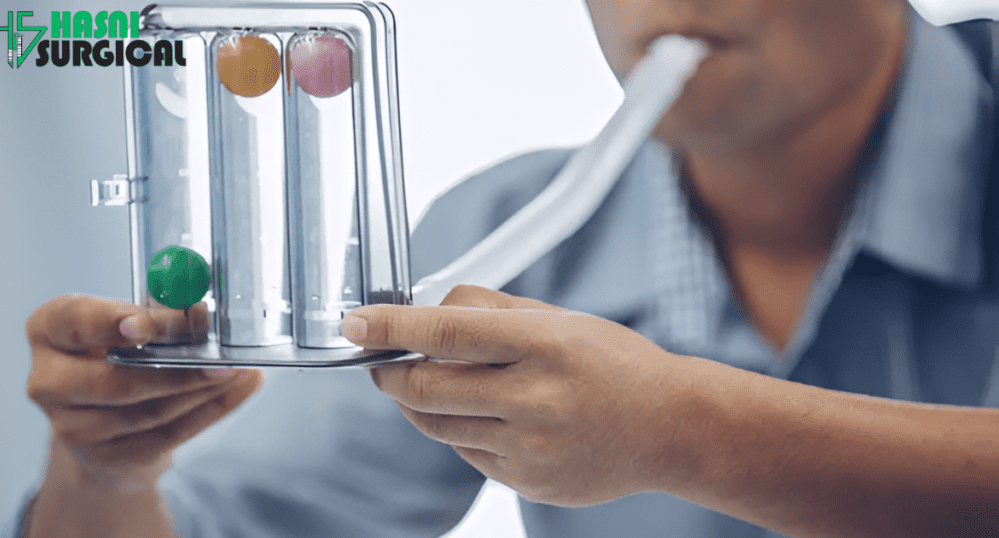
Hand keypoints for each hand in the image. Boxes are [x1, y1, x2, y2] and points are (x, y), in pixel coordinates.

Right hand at [26, 294, 262, 492]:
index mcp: (49, 332)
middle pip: (115, 380)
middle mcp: (49, 381)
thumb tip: (198, 312)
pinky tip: (240, 388)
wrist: (106, 423)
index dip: (111, 323)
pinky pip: (169, 435)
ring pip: (149, 411)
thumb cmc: (120, 355)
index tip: (147, 323)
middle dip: (176, 370)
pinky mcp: (107, 457)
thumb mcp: (131, 323)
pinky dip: (212, 410)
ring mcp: (73, 427)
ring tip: (237, 370)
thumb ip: (160, 313)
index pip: (74, 322)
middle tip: (220, 358)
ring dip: (202, 390)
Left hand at [343, 286, 688, 506]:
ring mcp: (530, 449)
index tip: (354, 324)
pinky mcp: (528, 482)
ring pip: (437, 426)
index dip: (392, 328)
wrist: (669, 428)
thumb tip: (427, 310)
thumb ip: (490, 310)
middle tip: (381, 361)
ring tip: (427, 384)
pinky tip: (485, 415)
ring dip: (417, 402)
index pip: (448, 333)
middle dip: (390, 373)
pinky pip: (466, 453)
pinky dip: (458, 430)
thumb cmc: (613, 362)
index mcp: (544, 345)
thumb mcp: (558, 318)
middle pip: (427, 388)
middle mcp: (535, 399)